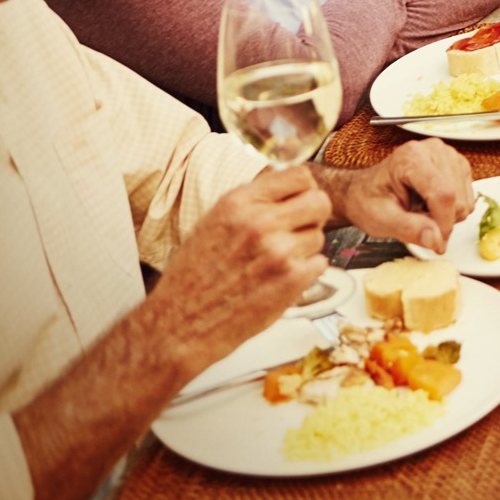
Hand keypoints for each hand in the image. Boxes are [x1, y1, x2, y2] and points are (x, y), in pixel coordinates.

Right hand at [150, 166, 332, 372]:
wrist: (180, 324)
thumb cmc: (193, 277)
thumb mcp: (213, 222)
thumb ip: (250, 202)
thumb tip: (281, 181)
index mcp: (238, 203)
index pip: (299, 175)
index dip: (304, 189)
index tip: (299, 200)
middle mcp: (260, 222)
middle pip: (319, 202)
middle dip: (312, 217)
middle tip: (297, 232)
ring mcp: (278, 251)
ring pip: (319, 236)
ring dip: (305, 249)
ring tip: (275, 263)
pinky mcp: (291, 279)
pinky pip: (320, 264)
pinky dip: (306, 273)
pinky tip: (279, 281)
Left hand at [321, 139, 475, 251]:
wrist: (366, 190)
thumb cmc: (368, 201)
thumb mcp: (380, 219)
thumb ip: (409, 229)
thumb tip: (436, 240)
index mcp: (412, 157)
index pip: (443, 194)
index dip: (443, 223)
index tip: (436, 244)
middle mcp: (434, 150)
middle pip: (456, 198)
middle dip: (441, 220)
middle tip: (416, 221)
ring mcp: (449, 156)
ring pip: (465, 201)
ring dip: (447, 216)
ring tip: (421, 212)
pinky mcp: (458, 165)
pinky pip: (468, 198)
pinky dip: (452, 210)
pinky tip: (431, 205)